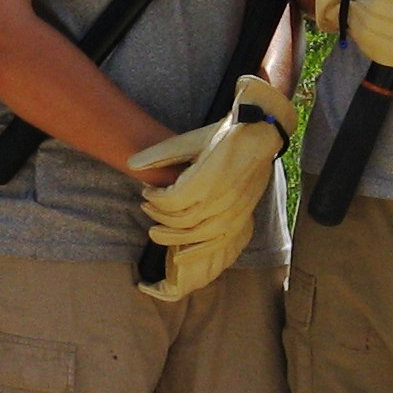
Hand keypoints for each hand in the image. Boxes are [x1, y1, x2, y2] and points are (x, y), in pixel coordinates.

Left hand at [130, 76, 294, 300]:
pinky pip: (217, 244)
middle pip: (180, 222)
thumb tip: (131, 163)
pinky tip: (180, 257)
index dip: (154, 200)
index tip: (147, 192)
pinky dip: (197, 252)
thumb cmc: (224, 135)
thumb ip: (160, 154)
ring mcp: (233, 213)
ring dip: (172, 237)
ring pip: (196, 237)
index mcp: (206, 180)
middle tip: (146, 208)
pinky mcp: (242, 219)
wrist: (261, 135)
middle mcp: (221, 201)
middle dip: (158, 216)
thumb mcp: (190, 140)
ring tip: (155, 231)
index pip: (171, 202)